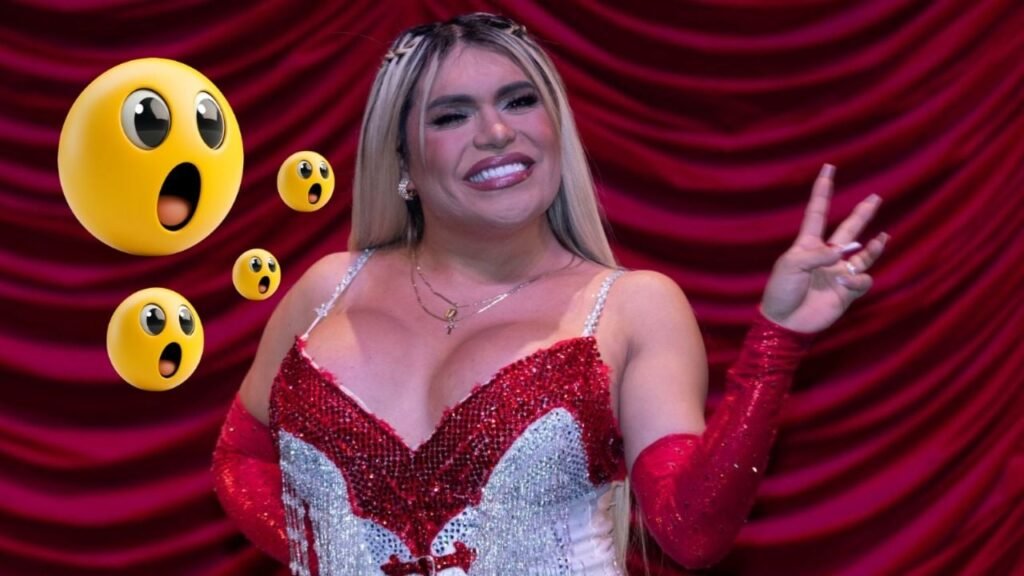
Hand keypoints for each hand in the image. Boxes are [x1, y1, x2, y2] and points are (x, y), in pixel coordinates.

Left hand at [760, 164, 887, 333]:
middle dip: (862, 214)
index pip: (818, 212)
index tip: (828, 168)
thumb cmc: (781, 291)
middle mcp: (826, 256)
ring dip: (873, 247)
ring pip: (862, 254)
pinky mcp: (847, 291)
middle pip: (849, 229)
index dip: (823, 190)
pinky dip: (858, 280)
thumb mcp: (791, 266)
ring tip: (882, 237)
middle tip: (875, 197)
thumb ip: (817, 255)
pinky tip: (846, 283)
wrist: (786, 322)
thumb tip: (842, 253)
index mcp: (807, 244)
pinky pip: (862, 280)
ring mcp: (838, 273)